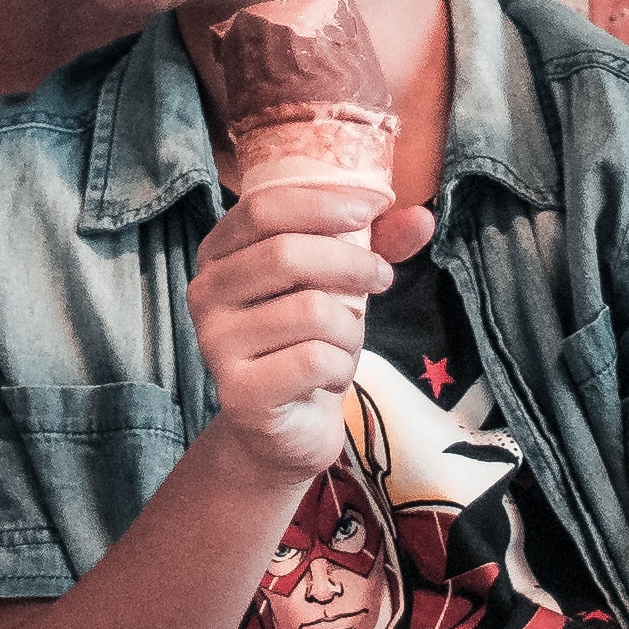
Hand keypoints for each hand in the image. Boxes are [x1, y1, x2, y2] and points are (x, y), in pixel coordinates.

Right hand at [193, 197, 432, 481]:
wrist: (286, 425)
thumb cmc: (308, 340)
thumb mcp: (339, 284)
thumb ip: (375, 245)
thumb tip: (423, 218)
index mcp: (220, 253)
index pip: (264, 208)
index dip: (323, 202)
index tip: (374, 207)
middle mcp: (206, 293)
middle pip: (286, 255)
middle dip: (352, 263)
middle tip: (382, 277)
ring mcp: (216, 344)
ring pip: (310, 311)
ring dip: (349, 329)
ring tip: (345, 344)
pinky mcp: (239, 391)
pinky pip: (314, 360)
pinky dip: (341, 367)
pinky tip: (330, 377)